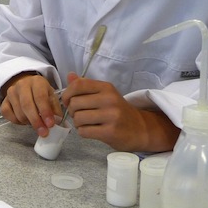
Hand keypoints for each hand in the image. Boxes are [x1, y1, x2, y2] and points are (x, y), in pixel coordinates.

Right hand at [0, 72, 62, 136]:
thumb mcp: (51, 97)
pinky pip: (8, 114)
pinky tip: (24, 121)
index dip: (45, 112)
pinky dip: (17, 121)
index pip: (40, 97)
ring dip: (28, 122)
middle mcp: (22, 85)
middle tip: (43, 132)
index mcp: (37, 82)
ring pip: (18, 112)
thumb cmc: (41, 93)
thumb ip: (55, 109)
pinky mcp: (4, 101)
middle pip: (27, 105)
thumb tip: (57, 122)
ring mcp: (11, 92)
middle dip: (36, 121)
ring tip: (36, 123)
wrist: (26, 85)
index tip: (50, 124)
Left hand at [62, 72, 179, 151]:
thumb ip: (86, 86)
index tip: (68, 101)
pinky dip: (83, 132)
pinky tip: (91, 131)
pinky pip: (84, 131)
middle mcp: (109, 99)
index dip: (67, 93)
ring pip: (78, 118)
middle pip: (75, 103)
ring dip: (78, 123)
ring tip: (86, 123)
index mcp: (106, 87)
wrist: (140, 128)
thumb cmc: (118, 110)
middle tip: (80, 114)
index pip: (78, 85)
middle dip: (72, 111)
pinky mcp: (110, 132)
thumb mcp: (105, 94)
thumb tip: (70, 75)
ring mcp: (111, 116)